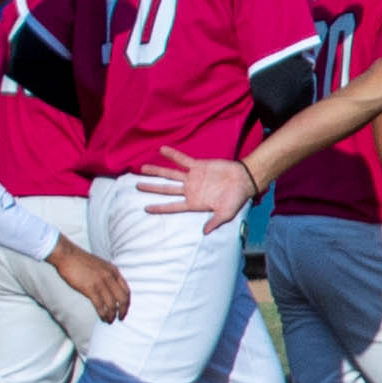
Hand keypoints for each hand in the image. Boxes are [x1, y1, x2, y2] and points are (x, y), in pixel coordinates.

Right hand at [47, 236, 134, 325]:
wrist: (67, 255)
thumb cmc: (81, 260)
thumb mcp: (101, 265)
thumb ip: (108, 275)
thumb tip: (109, 289)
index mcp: (114, 271)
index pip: (127, 290)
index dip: (127, 302)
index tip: (125, 309)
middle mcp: (110, 277)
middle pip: (123, 298)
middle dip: (123, 311)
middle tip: (120, 318)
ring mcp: (100, 283)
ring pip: (112, 304)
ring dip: (112, 315)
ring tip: (110, 321)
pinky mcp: (90, 288)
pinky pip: (100, 305)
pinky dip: (103, 314)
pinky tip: (102, 318)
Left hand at [145, 157, 259, 221]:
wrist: (245, 179)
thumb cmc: (237, 199)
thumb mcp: (226, 214)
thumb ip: (215, 222)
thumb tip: (204, 232)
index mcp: (195, 203)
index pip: (173, 206)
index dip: (159, 207)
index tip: (146, 209)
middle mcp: (191, 190)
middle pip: (166, 189)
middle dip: (152, 187)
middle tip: (136, 186)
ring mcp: (193, 177)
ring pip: (170, 174)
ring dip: (157, 171)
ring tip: (142, 168)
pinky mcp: (198, 166)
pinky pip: (182, 159)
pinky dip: (172, 155)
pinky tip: (161, 150)